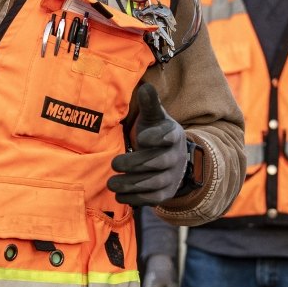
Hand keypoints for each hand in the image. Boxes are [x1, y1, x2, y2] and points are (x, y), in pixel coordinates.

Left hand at [107, 83, 186, 205]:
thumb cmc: (155, 131)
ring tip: (111, 184)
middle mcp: (175, 156)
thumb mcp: (154, 116)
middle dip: (135, 164)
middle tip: (114, 164)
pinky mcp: (165, 192)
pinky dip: (136, 199)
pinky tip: (119, 196)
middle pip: (158, 162)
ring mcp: (172, 176)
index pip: (169, 136)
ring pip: (154, 183)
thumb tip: (146, 87)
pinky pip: (152, 199)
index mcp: (173, 134)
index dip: (157, 137)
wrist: (170, 155)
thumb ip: (150, 103)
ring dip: (132, 185)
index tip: (142, 138)